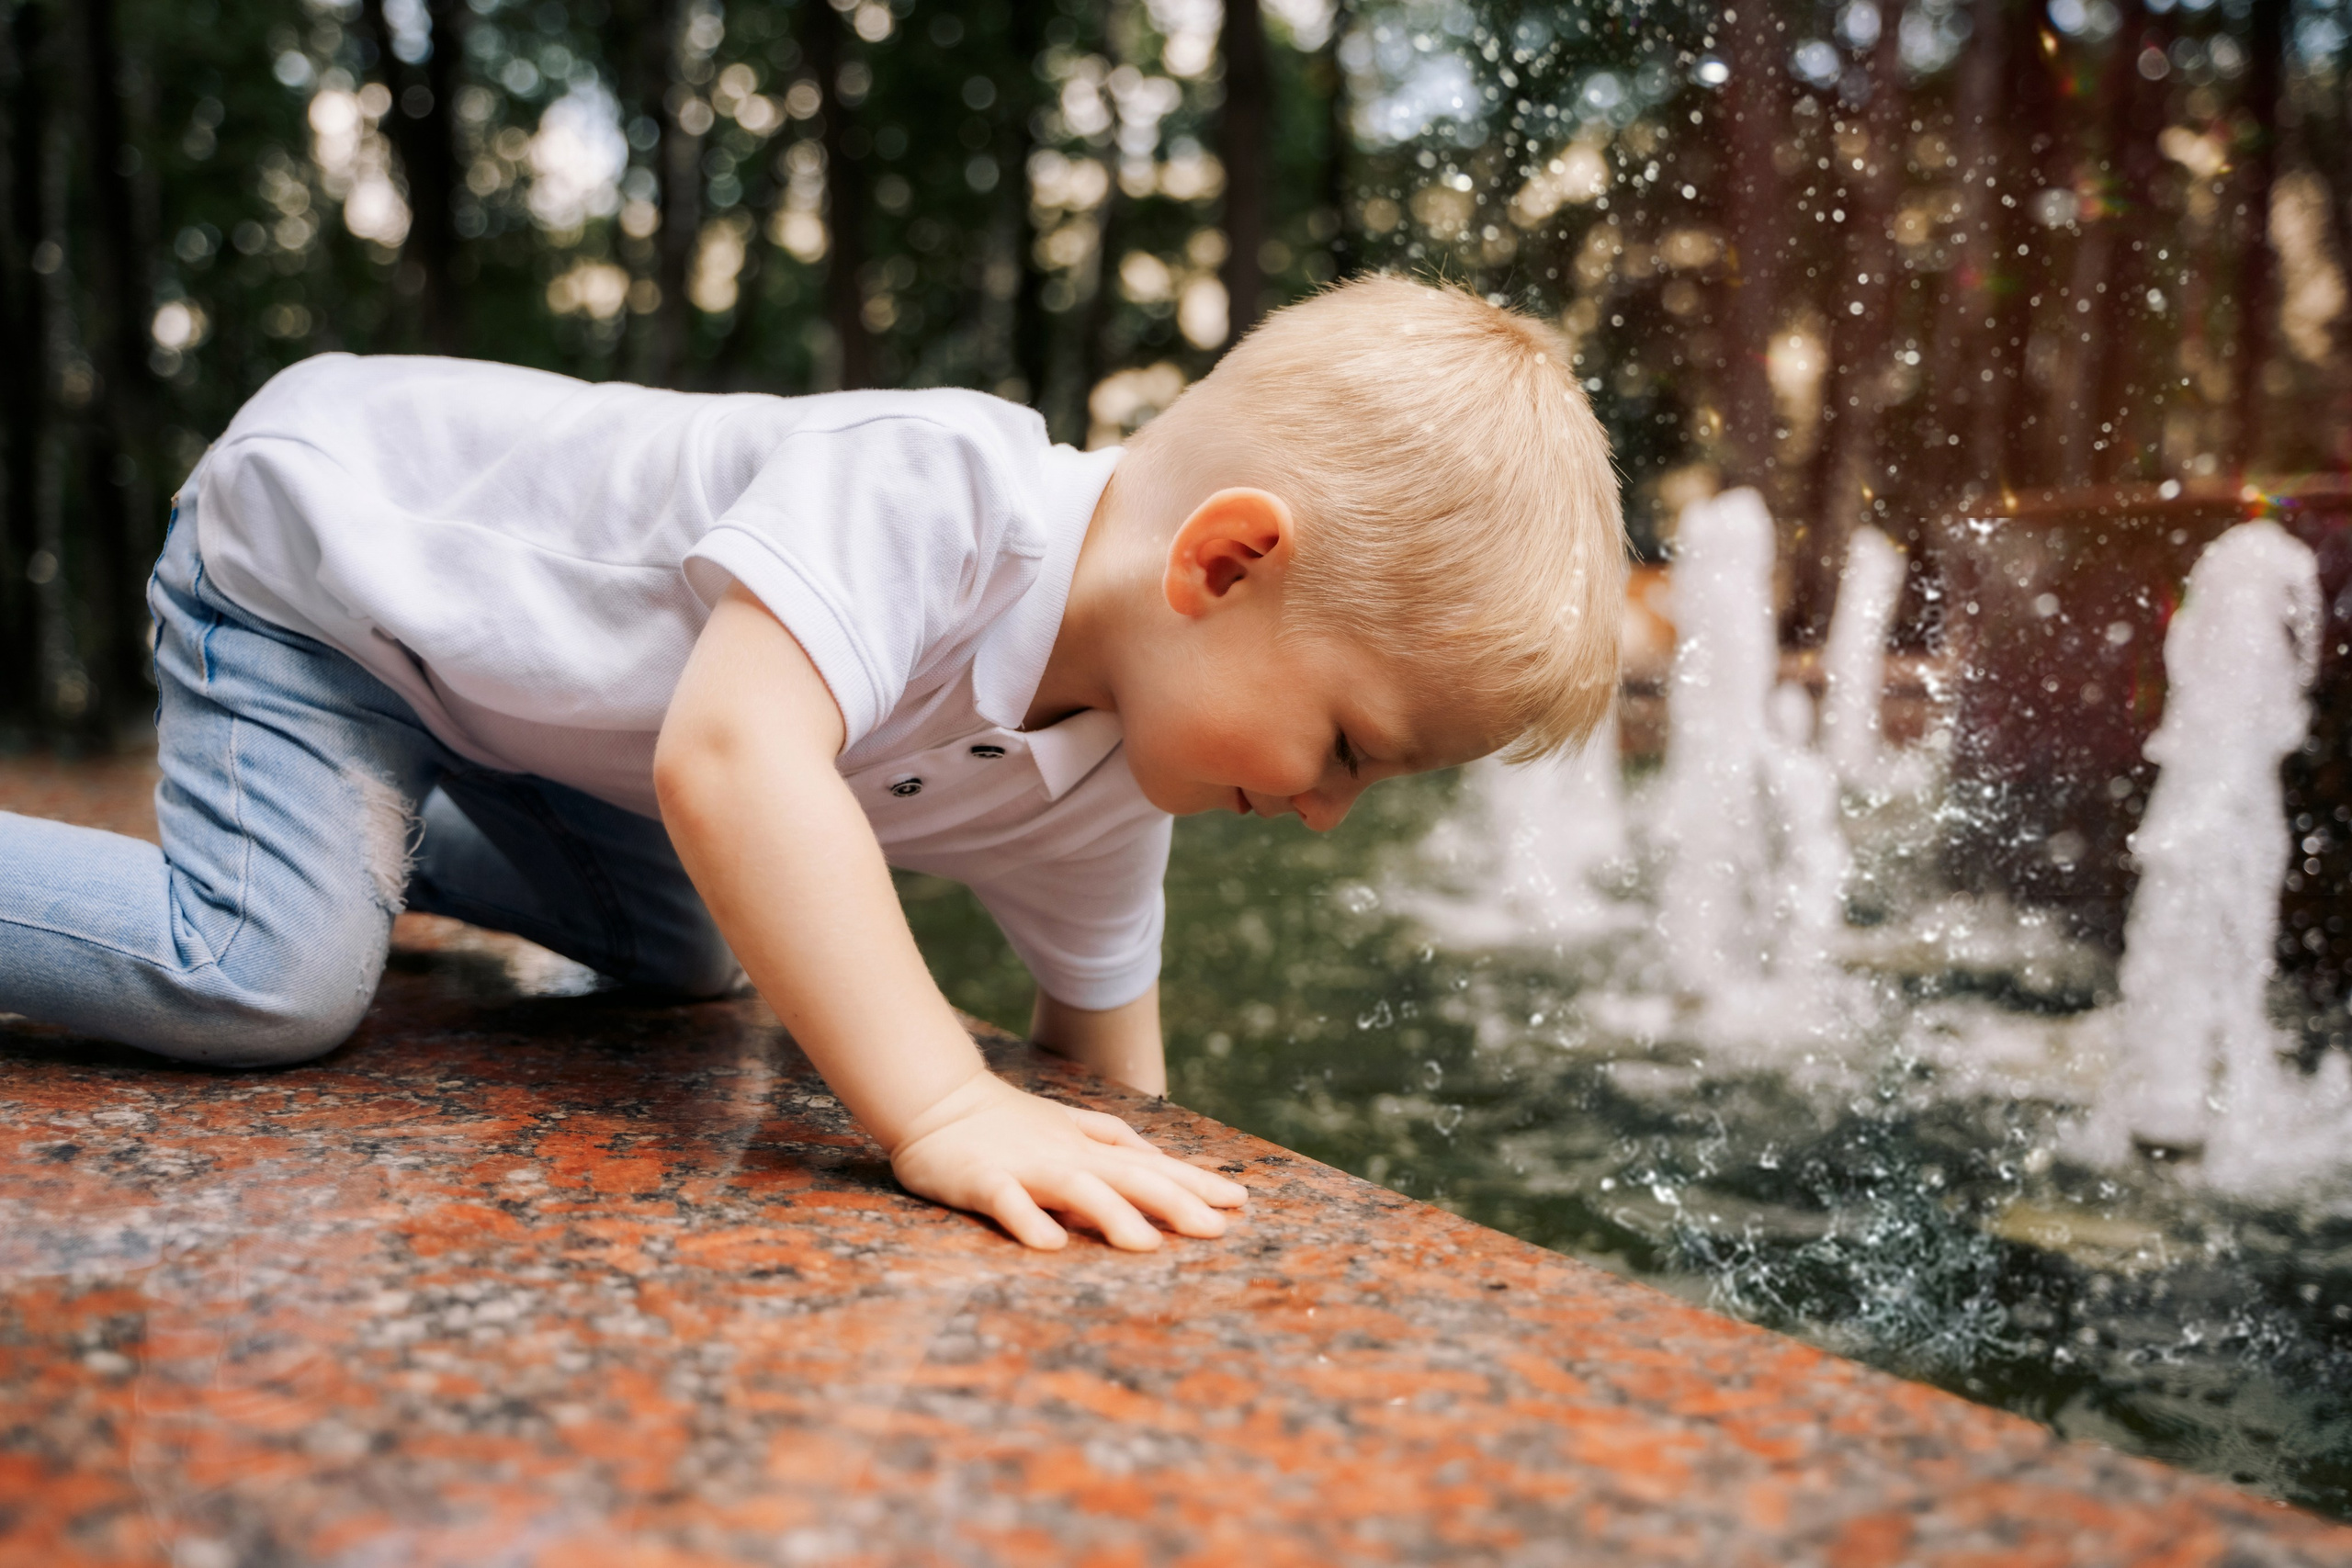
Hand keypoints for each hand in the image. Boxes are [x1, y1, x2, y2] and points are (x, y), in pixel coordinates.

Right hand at [889, 1072, 1248, 1250]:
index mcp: (1088, 1148)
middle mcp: (1066, 1156)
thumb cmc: (1005, 1121)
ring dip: (1112, 1215)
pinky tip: (1050, 1245)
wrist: (936, 1100)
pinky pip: (1008, 1202)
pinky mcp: (983, 1180)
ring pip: (1076, 1189)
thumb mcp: (1068, 1126)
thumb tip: (1162, 1160)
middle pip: (1128, 1178)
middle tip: (1216, 1230)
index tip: (1240, 1202)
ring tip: (1147, 1244)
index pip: (1151, 1167)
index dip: (1195, 1183)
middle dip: (1174, 1203)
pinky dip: (1028, 1220)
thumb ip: (1113, 1141)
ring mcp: (1026, 1167)